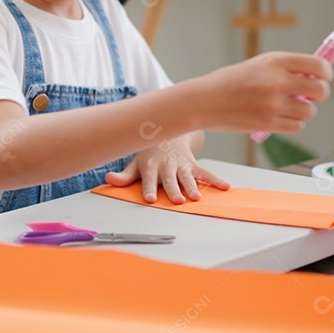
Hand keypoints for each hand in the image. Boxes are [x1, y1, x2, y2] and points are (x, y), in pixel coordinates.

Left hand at [104, 135, 230, 203]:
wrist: (167, 132)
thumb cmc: (148, 152)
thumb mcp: (134, 162)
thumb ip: (124, 175)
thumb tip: (108, 178)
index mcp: (150, 166)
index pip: (149, 179)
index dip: (149, 188)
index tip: (150, 199)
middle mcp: (166, 166)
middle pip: (170, 180)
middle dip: (173, 190)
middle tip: (177, 201)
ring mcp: (181, 165)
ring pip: (188, 177)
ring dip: (193, 186)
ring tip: (197, 197)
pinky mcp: (193, 165)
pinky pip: (206, 172)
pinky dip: (215, 179)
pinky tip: (225, 186)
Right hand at [199, 52, 332, 133]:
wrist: (206, 101)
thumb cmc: (233, 81)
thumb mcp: (260, 64)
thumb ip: (287, 69)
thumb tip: (318, 77)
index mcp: (276, 61)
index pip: (318, 66)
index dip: (326, 73)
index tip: (324, 77)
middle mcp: (277, 81)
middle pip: (321, 90)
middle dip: (320, 94)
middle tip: (310, 95)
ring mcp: (273, 104)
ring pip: (309, 111)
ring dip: (304, 111)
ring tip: (288, 106)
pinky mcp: (269, 124)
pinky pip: (297, 126)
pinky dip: (293, 123)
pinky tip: (280, 117)